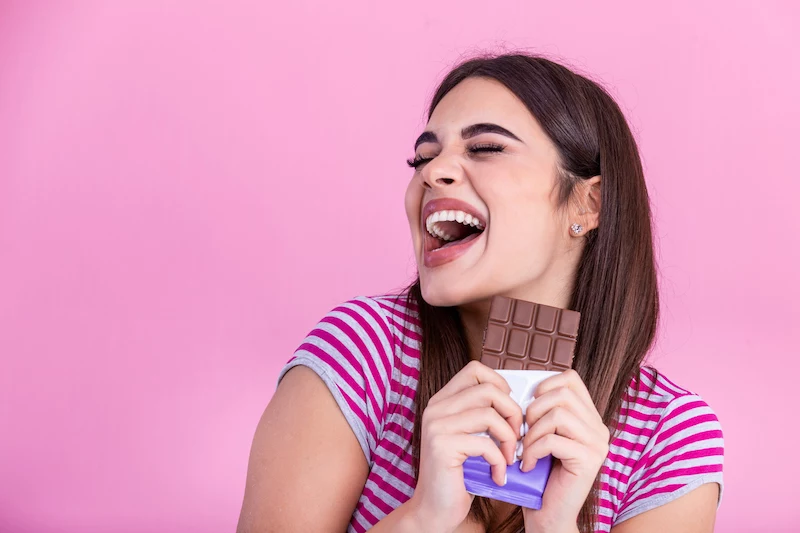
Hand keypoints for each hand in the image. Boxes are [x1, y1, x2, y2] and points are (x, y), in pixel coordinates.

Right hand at [407, 360, 523, 532]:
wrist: (435, 510)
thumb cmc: (459, 474)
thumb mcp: (470, 436)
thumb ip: (482, 414)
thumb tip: (517, 399)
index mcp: (442, 401)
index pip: (475, 370)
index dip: (500, 385)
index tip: (509, 410)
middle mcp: (436, 409)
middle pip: (488, 390)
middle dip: (512, 413)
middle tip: (517, 437)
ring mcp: (436, 426)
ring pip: (489, 415)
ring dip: (509, 439)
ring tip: (510, 457)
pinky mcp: (442, 447)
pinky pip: (485, 444)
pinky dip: (499, 462)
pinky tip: (499, 476)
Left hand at [520, 370, 609, 532]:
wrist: (548, 515)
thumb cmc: (539, 474)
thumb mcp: (541, 434)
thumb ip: (542, 410)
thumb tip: (525, 387)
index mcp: (588, 417)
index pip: (569, 378)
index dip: (543, 386)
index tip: (528, 408)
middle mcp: (598, 427)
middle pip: (562, 393)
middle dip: (533, 410)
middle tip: (523, 433)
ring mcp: (597, 444)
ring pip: (558, 415)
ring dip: (532, 432)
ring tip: (524, 451)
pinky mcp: (589, 460)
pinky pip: (553, 440)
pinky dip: (532, 451)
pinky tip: (527, 465)